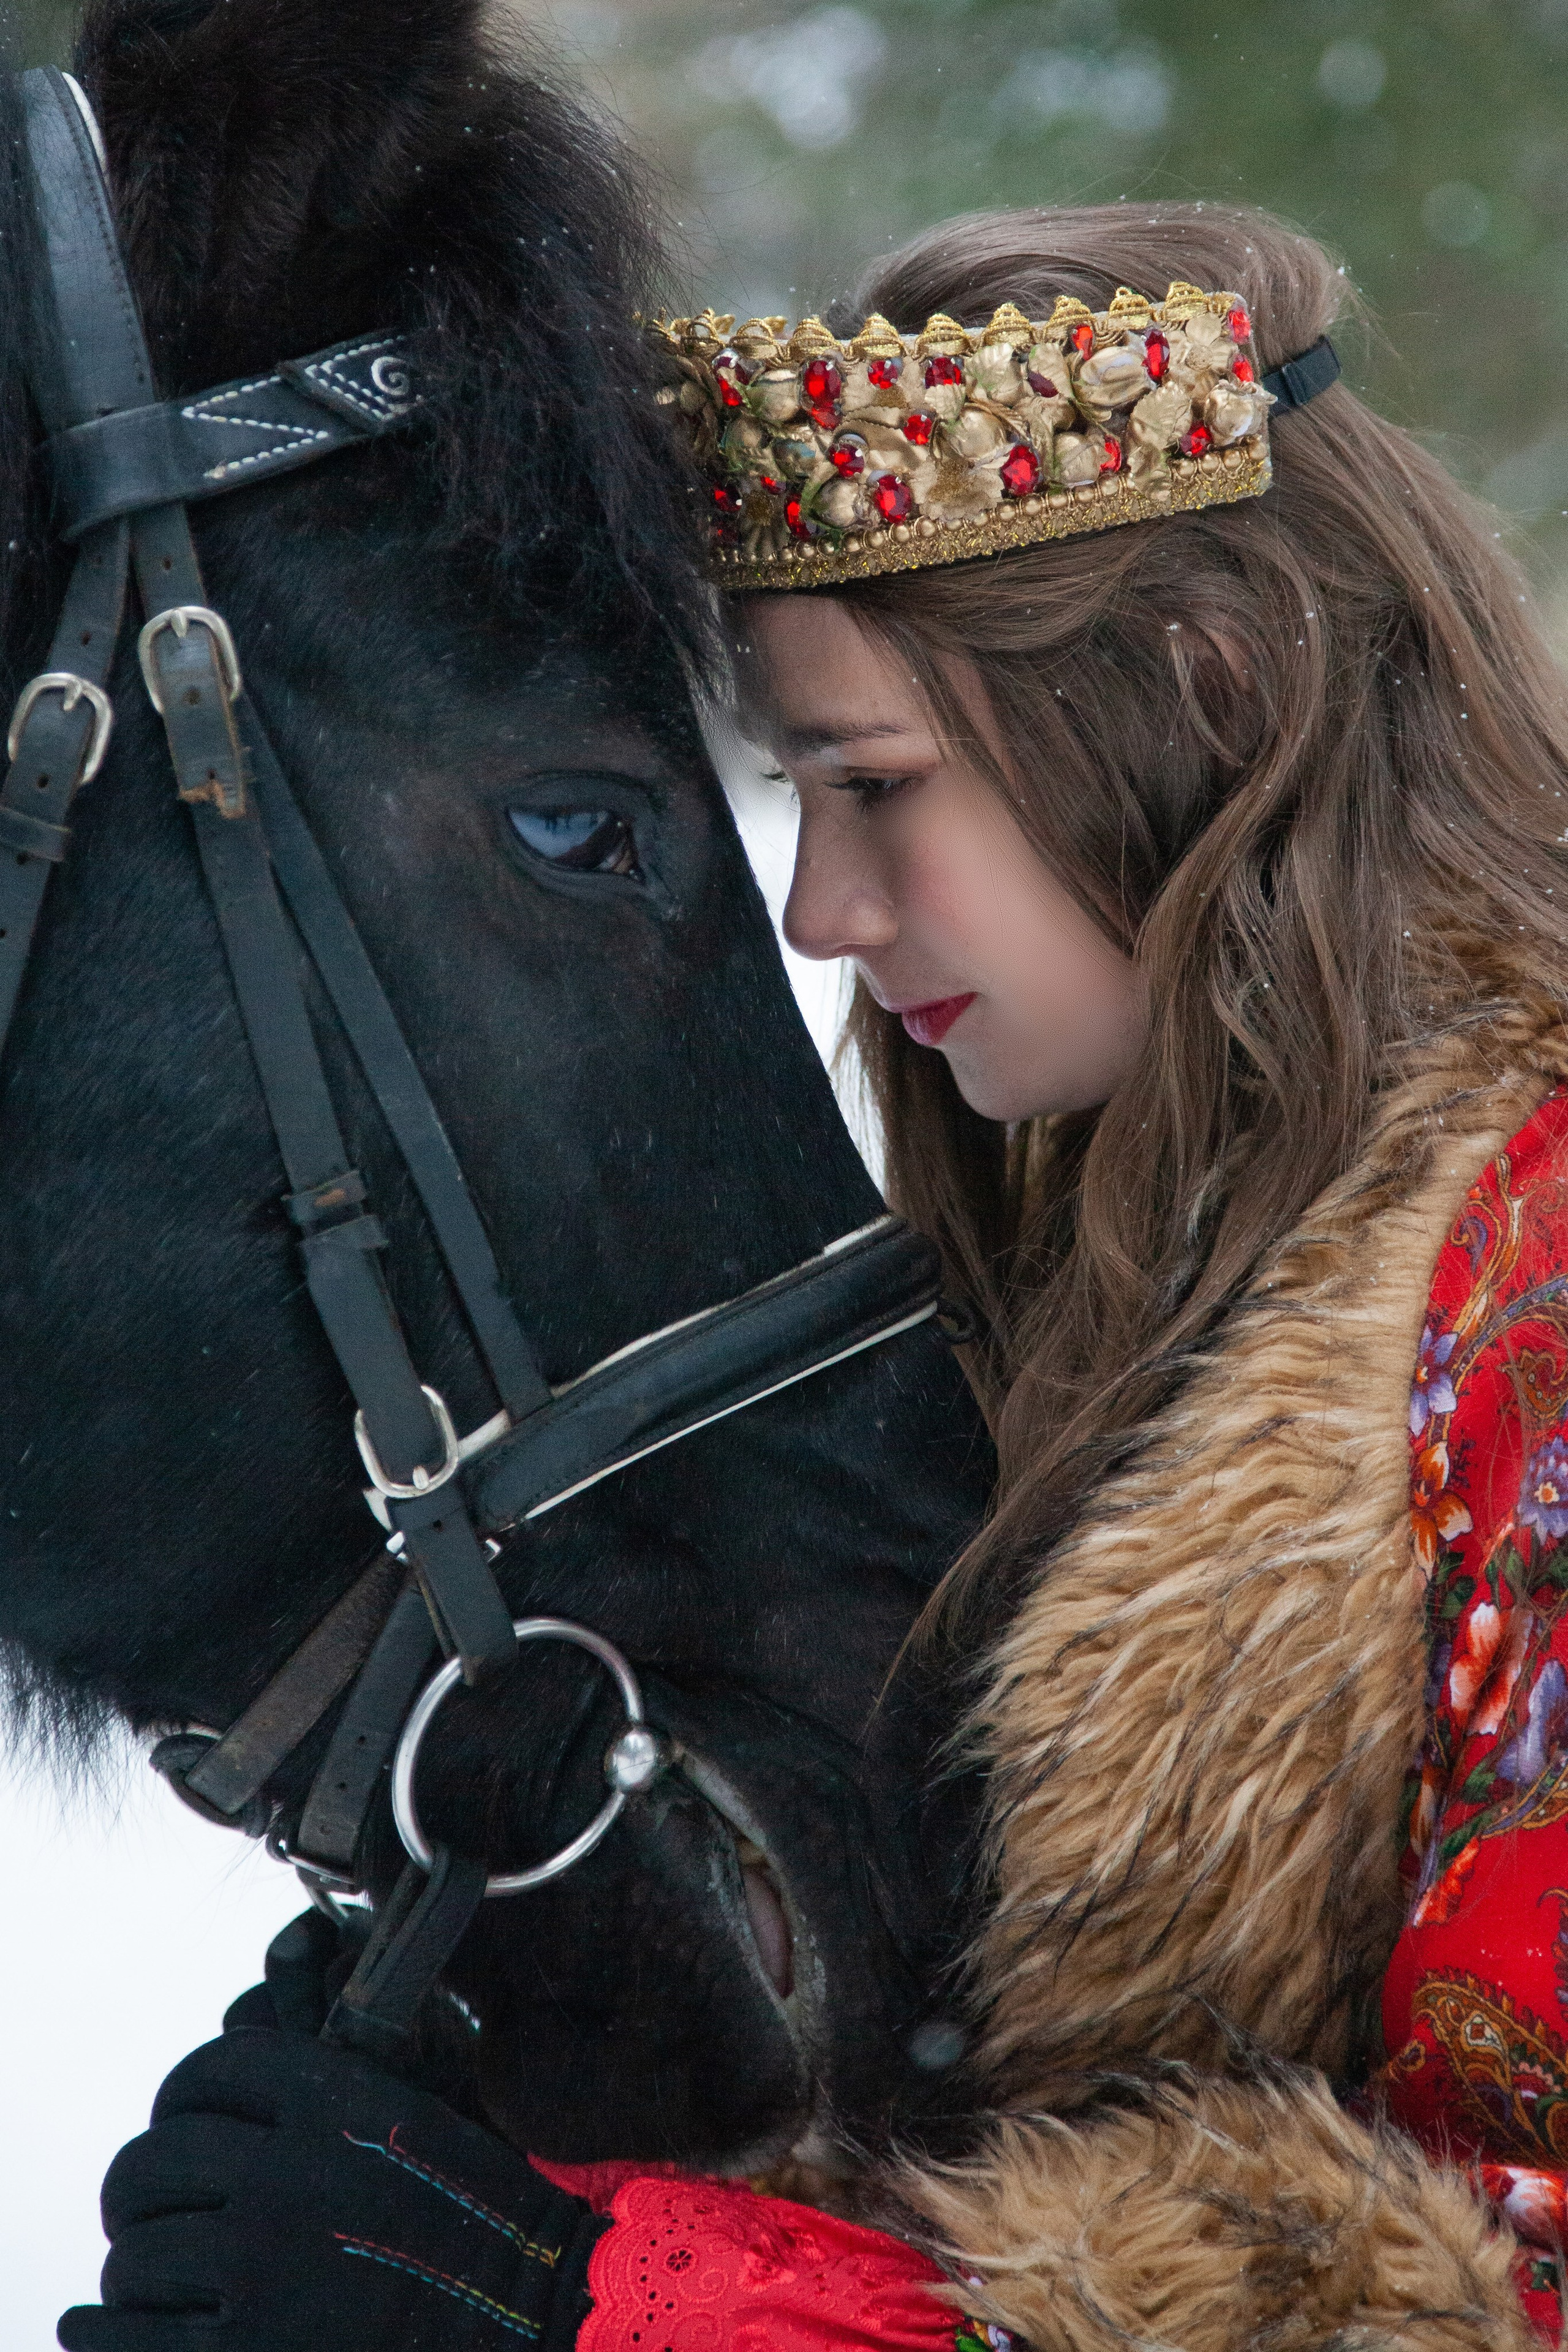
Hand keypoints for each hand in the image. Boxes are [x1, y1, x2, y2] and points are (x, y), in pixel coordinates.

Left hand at [57, 2029, 599, 2351]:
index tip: (182, 2127)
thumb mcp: (417, 2118)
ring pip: (136, 2254)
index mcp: (339, 2105)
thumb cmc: (482, 2223)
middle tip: (155, 2211)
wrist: (541, 2316)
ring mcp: (265, 2269)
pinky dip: (102, 2332)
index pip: (207, 2074)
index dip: (181, 2098)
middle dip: (141, 2189)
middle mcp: (292, 2176)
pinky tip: (101, 2328)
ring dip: (138, 2267)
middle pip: (152, 2162)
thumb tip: (234, 2080)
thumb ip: (332, 2095)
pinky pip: (128, 2335)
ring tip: (159, 2279)